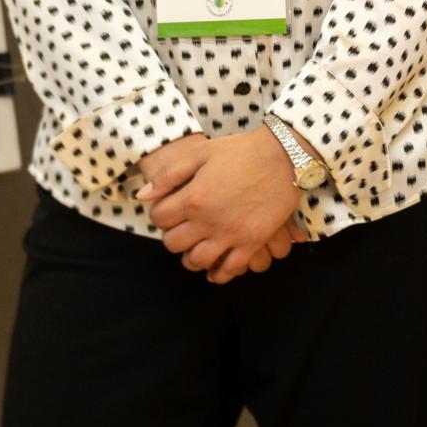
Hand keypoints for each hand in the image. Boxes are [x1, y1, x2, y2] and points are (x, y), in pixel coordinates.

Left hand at [146, 129, 304, 282]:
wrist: (282, 158)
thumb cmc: (239, 151)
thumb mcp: (199, 153)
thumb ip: (169, 175)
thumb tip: (143, 196)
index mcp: (193, 197)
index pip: (160, 218)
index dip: (158, 214)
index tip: (165, 210)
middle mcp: (208, 221)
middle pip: (174, 243)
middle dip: (171, 237)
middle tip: (178, 230)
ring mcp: (231, 235)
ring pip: (198, 261)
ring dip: (190, 259)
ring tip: (192, 250)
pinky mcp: (252, 243)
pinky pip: (230, 269)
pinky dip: (218, 274)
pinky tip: (214, 270)